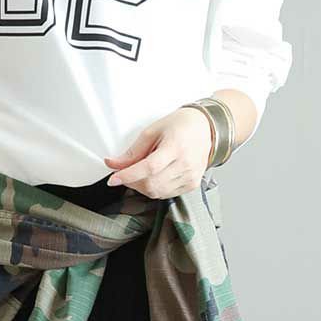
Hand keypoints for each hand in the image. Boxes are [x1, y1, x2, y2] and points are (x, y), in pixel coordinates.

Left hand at [103, 105, 217, 196]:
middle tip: (124, 173)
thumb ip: (133, 151)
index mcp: (176, 147)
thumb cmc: (181, 126)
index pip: (149, 168)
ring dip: (141, 187)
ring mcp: (191, 177)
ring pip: (157, 192)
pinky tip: (153, 177)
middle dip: (132, 182)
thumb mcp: (153, 131)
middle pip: (151, 184)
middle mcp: (185, 164)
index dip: (128, 175)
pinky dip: (154, 189)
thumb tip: (113, 164)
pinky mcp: (192, 184)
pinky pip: (166, 194)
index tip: (113, 179)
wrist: (207, 129)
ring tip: (139, 173)